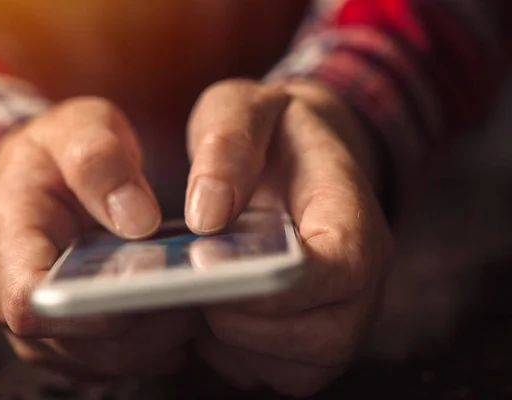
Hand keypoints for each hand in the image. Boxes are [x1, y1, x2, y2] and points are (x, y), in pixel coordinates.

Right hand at [0, 97, 201, 379]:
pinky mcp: (88, 342)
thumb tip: (138, 220)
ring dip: (166, 328)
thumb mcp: (77, 129)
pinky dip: (168, 335)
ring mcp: (56, 328)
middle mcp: (25, 300)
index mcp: (11, 246)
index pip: (30, 301)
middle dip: (149, 316)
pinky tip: (188, 298)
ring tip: (198, 284)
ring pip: (120, 357)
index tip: (150, 274)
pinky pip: (136, 357)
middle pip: (89, 342)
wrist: (50, 179)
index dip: (90, 304)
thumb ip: (100, 163)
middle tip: (196, 277)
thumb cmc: (59, 153)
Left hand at [184, 80, 393, 396]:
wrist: (299, 157)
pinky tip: (213, 313)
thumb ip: (229, 143)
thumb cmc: (275, 134)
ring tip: (202, 295)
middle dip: (246, 323)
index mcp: (353, 214)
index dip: (279, 283)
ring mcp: (341, 313)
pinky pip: (276, 374)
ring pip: (301, 368)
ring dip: (238, 344)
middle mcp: (359, 276)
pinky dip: (235, 355)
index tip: (209, 261)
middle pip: (325, 338)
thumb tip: (207, 216)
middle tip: (196, 282)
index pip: (343, 268)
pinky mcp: (312, 338)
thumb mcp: (247, 106)